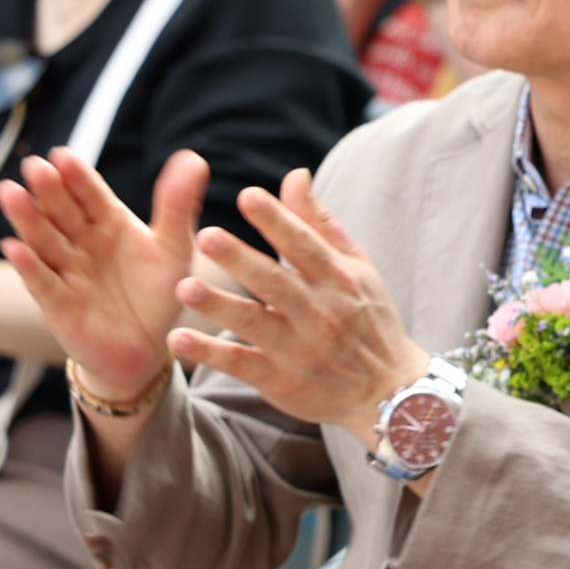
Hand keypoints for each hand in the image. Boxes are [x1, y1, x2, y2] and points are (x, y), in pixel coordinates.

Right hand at [0, 147, 204, 395]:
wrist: (146, 346)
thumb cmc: (156, 291)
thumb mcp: (174, 247)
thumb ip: (178, 205)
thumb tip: (193, 158)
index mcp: (109, 223)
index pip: (91, 195)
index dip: (78, 177)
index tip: (63, 155)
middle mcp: (82, 242)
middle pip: (62, 212)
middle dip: (48, 191)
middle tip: (35, 167)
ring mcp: (66, 272)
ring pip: (44, 241)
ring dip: (28, 219)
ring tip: (11, 193)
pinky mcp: (58, 304)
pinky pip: (41, 283)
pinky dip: (28, 266)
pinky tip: (15, 248)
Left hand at [166, 167, 428, 443]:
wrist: (389, 392)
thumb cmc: (368, 318)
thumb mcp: (357, 268)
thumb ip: (320, 223)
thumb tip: (294, 176)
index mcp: (338, 279)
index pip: (304, 245)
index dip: (277, 221)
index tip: (248, 196)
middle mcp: (320, 313)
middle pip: (276, 283)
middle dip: (241, 260)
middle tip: (206, 236)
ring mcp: (300, 349)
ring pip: (255, 323)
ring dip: (220, 306)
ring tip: (185, 287)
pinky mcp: (282, 381)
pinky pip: (242, 365)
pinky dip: (211, 354)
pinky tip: (180, 338)